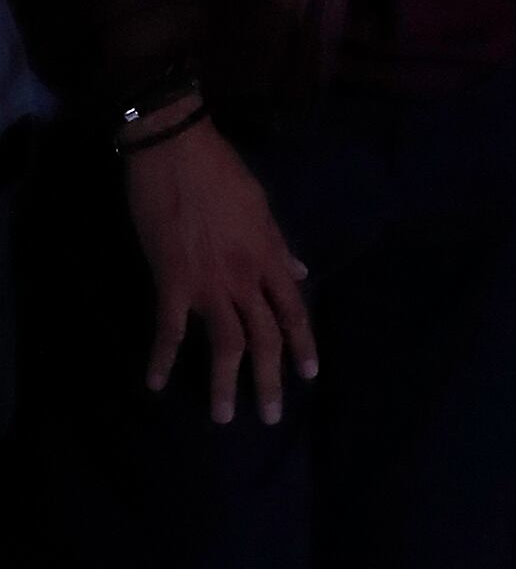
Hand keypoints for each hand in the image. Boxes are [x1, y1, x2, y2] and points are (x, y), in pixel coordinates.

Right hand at [122, 106, 316, 423]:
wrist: (177, 152)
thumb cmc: (221, 174)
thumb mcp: (262, 207)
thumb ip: (278, 245)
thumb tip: (299, 270)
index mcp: (269, 256)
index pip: (294, 309)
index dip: (303, 343)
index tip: (309, 374)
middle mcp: (246, 276)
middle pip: (266, 335)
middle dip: (271, 378)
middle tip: (271, 415)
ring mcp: (209, 282)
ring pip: (226, 343)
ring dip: (225, 383)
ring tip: (224, 416)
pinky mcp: (171, 280)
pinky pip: (169, 329)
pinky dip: (161, 358)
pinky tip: (154, 382)